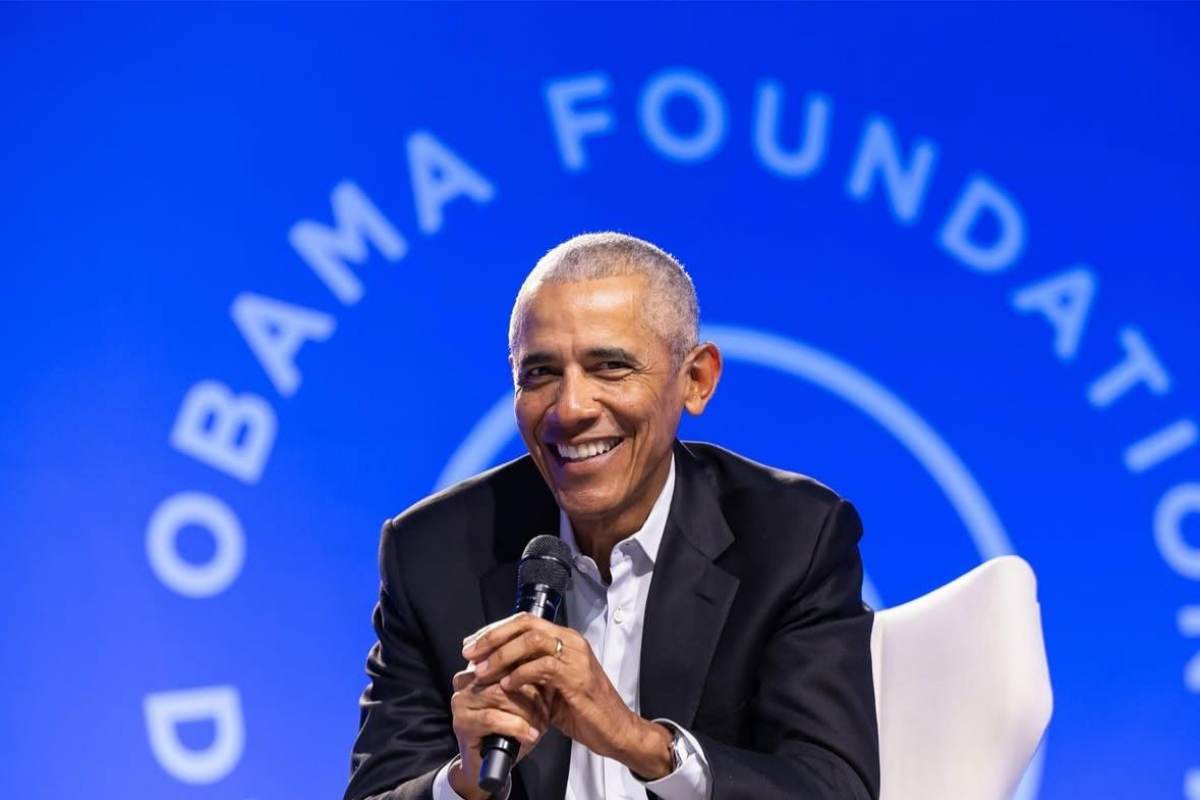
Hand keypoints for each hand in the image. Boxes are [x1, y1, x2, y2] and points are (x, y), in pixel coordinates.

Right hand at [448, 654, 549, 799]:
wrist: (489, 765)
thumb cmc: (509, 730)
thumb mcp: (525, 701)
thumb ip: (534, 681)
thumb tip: (554, 666)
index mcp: (481, 667)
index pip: (509, 657)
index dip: (533, 669)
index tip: (552, 684)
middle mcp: (467, 679)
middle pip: (505, 674)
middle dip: (532, 692)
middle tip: (548, 708)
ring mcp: (461, 700)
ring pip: (499, 694)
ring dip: (526, 711)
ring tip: (541, 724)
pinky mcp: (461, 722)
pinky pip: (492, 718)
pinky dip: (516, 727)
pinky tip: (530, 736)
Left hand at [463, 613, 673, 778]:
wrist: (616, 731)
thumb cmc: (584, 711)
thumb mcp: (552, 688)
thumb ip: (531, 674)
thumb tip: (496, 671)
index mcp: (565, 639)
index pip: (525, 620)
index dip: (495, 630)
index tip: (472, 645)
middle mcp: (571, 641)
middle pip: (525, 624)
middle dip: (492, 637)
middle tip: (470, 654)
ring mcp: (576, 657)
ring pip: (532, 640)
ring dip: (502, 655)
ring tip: (482, 671)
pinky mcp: (577, 677)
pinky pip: (542, 666)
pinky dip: (520, 674)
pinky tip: (506, 686)